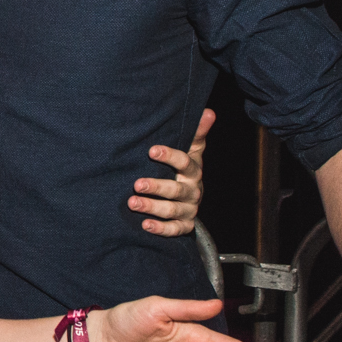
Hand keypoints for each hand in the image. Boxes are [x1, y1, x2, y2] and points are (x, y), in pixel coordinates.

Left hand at [131, 108, 213, 236]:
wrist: (190, 198)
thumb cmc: (184, 168)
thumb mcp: (191, 150)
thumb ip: (196, 132)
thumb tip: (209, 111)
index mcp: (193, 170)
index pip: (185, 162)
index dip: (170, 156)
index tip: (152, 150)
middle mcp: (192, 190)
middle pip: (176, 189)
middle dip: (156, 187)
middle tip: (137, 184)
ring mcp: (189, 209)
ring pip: (173, 210)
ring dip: (152, 207)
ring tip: (133, 202)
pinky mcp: (184, 225)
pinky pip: (175, 230)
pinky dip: (161, 228)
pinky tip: (145, 225)